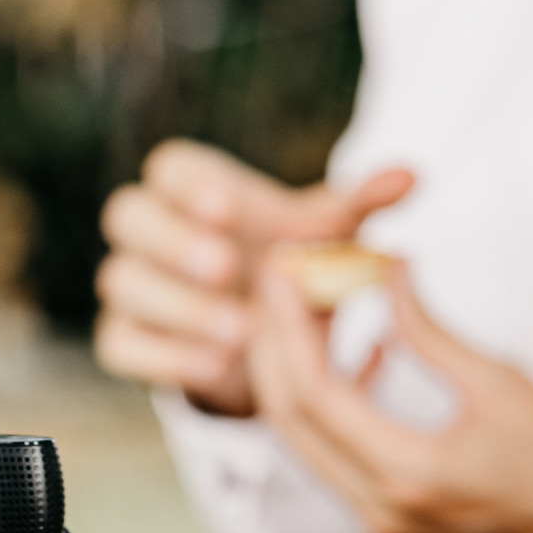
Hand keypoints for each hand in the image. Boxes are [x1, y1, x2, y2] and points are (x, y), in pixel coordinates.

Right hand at [94, 139, 415, 415]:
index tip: (229, 211)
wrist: (257, 337)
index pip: (170, 167)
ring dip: (180, 306)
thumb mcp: (322, 238)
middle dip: (174, 242)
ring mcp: (131, 286)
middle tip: (225, 269)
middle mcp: (150, 232)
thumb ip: (355, 208)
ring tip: (240, 332)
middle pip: (128, 216)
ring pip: (123, 283)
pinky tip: (216, 365)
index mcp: (192, 189)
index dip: (191, 187)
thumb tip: (412, 176)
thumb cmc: (285, 266)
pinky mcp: (123, 339)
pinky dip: (166, 355)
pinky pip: (120, 343)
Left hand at [249, 258, 532, 532]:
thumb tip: (385, 271)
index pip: (314, 395)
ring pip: (308, 440)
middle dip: (277, 347)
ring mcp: (382, 521)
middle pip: (292, 421)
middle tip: (282, 284)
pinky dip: (336, 403)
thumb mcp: (502, 379)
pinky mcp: (393, 518)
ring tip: (318, 306)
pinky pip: (339, 455)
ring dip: (301, 372)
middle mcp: (380, 510)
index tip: (283, 273)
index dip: (290, 326)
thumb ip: (429, 330)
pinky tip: (367, 353)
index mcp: (407, 476)